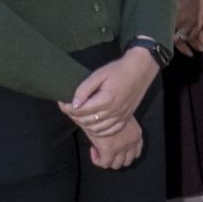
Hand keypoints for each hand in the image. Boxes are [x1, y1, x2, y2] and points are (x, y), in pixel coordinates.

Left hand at [66, 48, 158, 163]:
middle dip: (74, 116)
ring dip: (84, 124)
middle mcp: (113, 111)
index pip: (80, 110)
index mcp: (106, 99)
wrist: (140, 70)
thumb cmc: (118, 70)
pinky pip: (109, 131)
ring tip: (79, 115)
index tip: (62, 103)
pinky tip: (93, 125)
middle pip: (86, 121)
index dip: (68, 108)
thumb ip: (84, 90)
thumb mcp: (99, 75)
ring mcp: (120, 116)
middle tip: (69, 108)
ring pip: (96, 129)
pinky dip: (98, 131)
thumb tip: (73, 104)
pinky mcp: (125, 118)